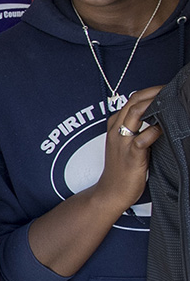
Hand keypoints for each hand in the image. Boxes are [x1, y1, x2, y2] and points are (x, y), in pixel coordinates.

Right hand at [95, 87, 162, 213]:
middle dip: (153, 92)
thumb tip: (158, 118)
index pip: (132, 100)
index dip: (150, 91)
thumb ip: (137, 129)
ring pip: (134, 114)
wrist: (111, 191)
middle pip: (134, 102)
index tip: (165, 89)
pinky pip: (141, 140)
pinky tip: (162, 129)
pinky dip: (152, 132)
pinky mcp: (131, 156)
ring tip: (168, 100)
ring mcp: (123, 142)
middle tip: (170, 89)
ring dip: (152, 105)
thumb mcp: (125, 144)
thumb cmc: (121, 169)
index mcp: (116, 125)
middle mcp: (117, 130)